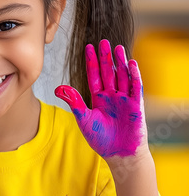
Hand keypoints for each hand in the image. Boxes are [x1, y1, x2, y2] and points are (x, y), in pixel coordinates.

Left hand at [55, 39, 144, 158]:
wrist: (118, 153)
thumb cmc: (100, 138)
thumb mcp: (84, 118)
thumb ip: (74, 102)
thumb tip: (58, 88)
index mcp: (98, 98)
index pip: (94, 75)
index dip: (92, 62)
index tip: (89, 47)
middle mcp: (112, 96)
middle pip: (108, 72)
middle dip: (105, 57)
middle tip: (103, 42)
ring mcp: (124, 99)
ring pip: (122, 76)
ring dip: (120, 62)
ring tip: (117, 48)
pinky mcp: (136, 105)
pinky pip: (135, 87)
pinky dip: (133, 75)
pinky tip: (130, 63)